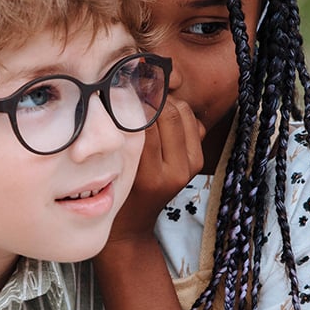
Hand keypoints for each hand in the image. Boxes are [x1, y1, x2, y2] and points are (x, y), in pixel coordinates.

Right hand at [110, 96, 203, 245]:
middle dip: (153, 96)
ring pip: (184, 113)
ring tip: (146, 99)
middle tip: (135, 87)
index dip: (135, 101)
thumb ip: (122, 139)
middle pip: (170, 114)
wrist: (134, 222)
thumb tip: (125, 95)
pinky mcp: (197, 160)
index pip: (147, 125)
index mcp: (151, 176)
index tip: (122, 88)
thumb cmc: (113, 193)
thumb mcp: (112, 169)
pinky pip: (193, 122)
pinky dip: (177, 111)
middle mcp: (177, 171)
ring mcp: (191, 166)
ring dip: (166, 101)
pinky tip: (159, 114)